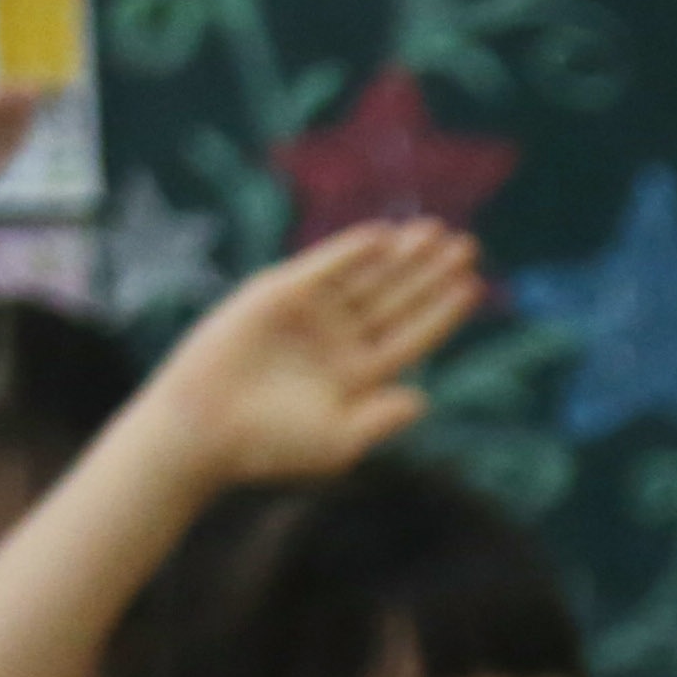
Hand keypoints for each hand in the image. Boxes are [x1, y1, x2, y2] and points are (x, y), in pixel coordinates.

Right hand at [147, 221, 474, 480]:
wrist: (203, 431)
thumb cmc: (269, 445)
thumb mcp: (338, 439)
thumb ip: (382, 420)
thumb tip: (422, 399)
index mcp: (360, 372)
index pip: (413, 334)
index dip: (442, 310)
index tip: (473, 285)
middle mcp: (339, 339)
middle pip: (397, 299)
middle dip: (430, 272)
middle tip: (468, 245)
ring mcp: (309, 315)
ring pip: (366, 278)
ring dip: (400, 255)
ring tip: (435, 231)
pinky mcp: (275, 296)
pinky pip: (321, 268)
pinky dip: (350, 252)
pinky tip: (383, 237)